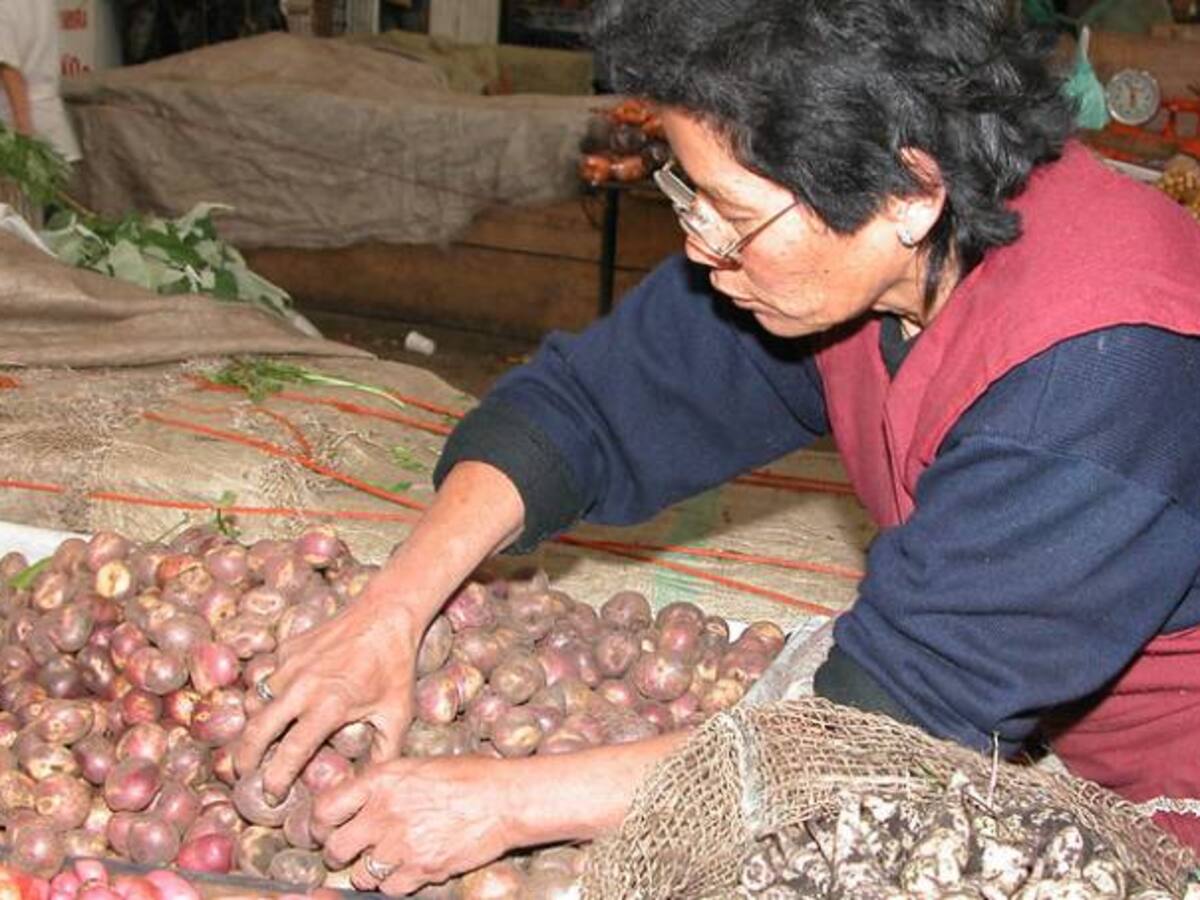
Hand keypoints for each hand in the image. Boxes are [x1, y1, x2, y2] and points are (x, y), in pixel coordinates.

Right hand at [234, 600, 418, 798]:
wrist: (387, 613)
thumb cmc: (394, 666)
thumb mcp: (397, 713)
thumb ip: (384, 752)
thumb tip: (369, 784)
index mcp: (329, 705)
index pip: (291, 752)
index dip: (276, 779)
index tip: (271, 794)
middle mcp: (302, 685)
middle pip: (256, 731)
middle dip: (243, 758)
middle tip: (243, 774)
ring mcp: (291, 664)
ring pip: (254, 702)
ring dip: (252, 725)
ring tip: (258, 741)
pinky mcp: (287, 648)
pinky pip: (265, 678)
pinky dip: (264, 695)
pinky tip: (278, 704)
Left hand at [314, 756, 516, 895]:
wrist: (505, 798)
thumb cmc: (468, 776)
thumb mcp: (417, 766)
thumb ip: (383, 784)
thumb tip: (353, 800)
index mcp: (381, 780)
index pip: (325, 809)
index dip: (319, 824)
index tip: (324, 829)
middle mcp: (384, 812)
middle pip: (336, 848)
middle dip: (339, 853)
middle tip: (350, 852)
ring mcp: (401, 844)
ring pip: (361, 874)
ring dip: (369, 871)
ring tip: (386, 860)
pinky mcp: (421, 869)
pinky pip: (390, 889)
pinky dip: (396, 883)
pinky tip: (410, 867)